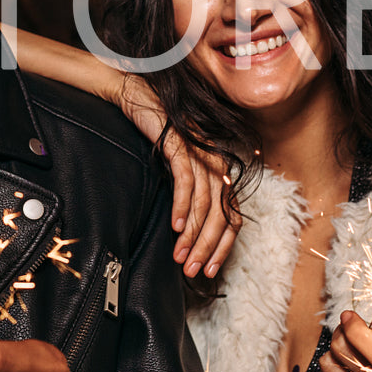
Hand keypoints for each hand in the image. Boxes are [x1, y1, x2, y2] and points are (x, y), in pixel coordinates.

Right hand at [116, 74, 237, 277]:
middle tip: (192, 270)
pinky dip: (182, 207)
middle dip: (207, 248)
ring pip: (205, 204)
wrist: (139, 101)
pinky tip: (175, 225)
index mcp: (221, 173)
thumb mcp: (180, 171)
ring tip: (180, 255)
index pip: (232, 219)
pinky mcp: (183, 145)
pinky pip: (186, 182)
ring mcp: (202, 154)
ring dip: (193, 234)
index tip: (208, 270)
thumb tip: (190, 233)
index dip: (223, 248)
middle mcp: (218, 165)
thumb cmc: (158, 137)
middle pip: (221, 216)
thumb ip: (191, 196)